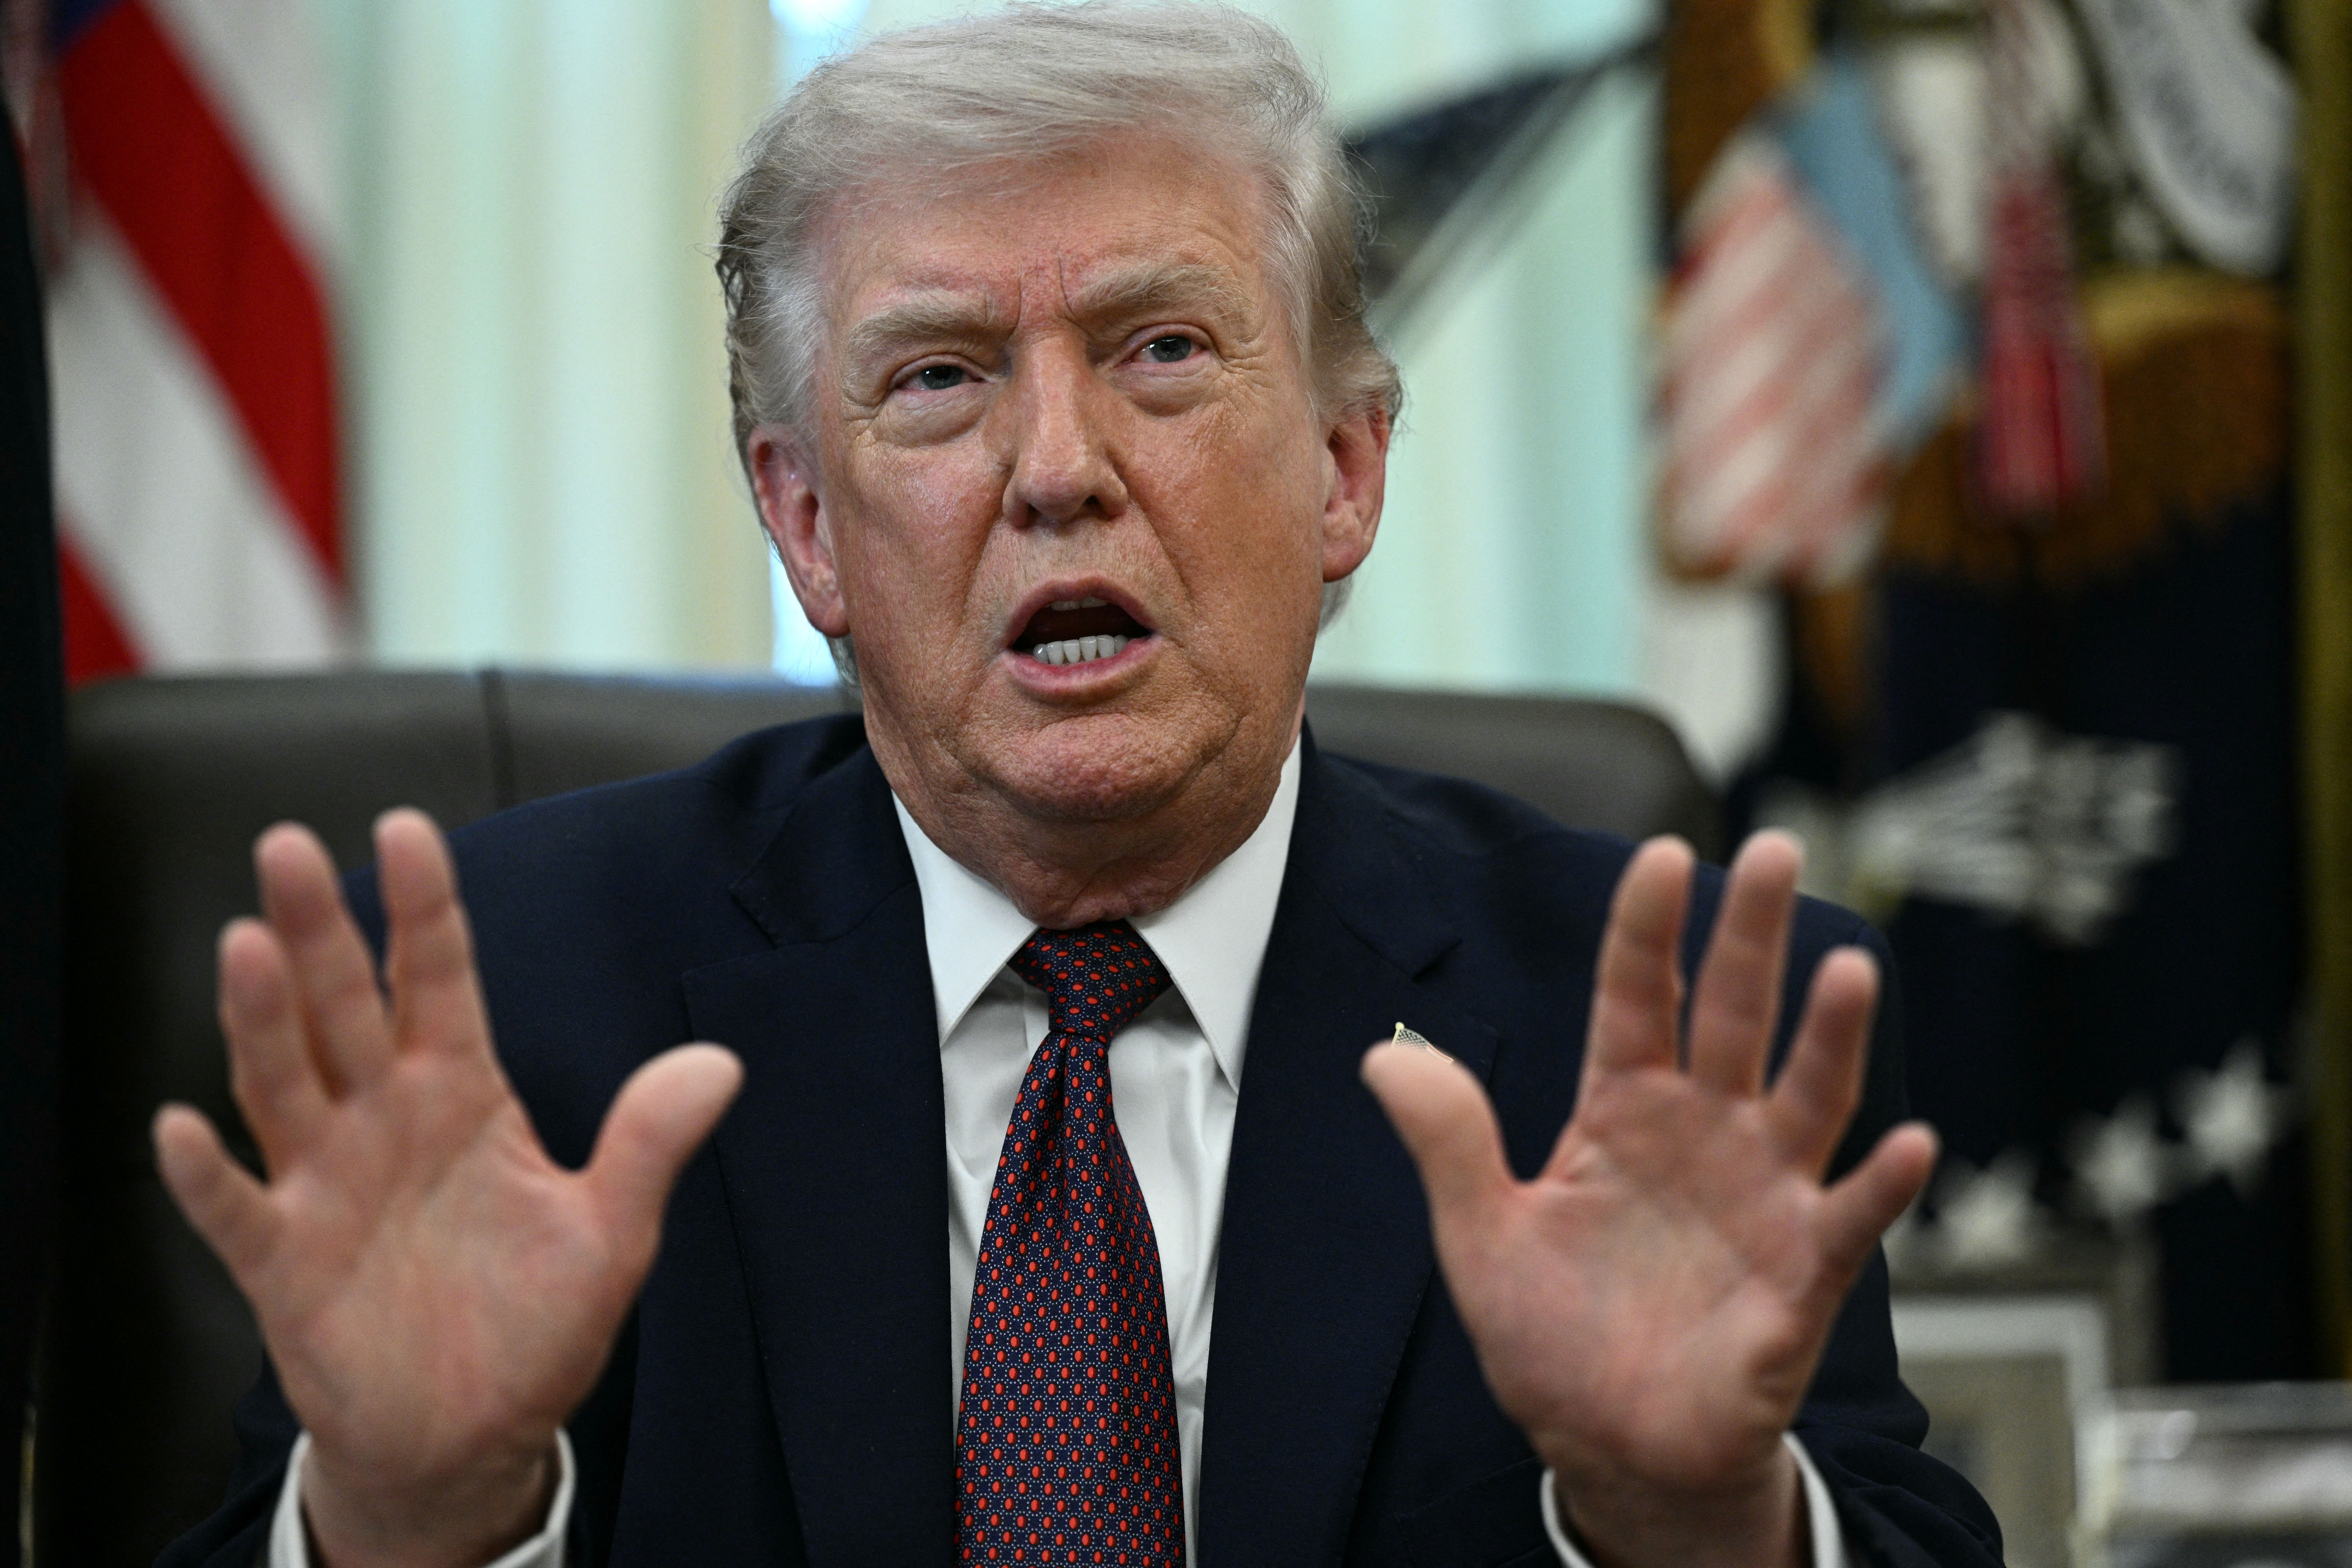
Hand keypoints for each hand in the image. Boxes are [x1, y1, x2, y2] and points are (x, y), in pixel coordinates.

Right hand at [154, 810, 742, 1567]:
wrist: (480, 1429)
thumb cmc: (537, 1323)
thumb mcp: (612, 1231)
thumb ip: (651, 1143)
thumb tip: (722, 1064)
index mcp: (461, 1096)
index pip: (438, 979)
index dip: (424, 908)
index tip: (407, 827)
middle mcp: (383, 1121)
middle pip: (343, 1006)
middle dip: (319, 928)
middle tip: (290, 847)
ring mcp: (325, 1186)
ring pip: (282, 1082)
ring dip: (260, 1017)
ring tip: (246, 943)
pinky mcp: (284, 1262)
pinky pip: (237, 1209)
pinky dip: (210, 1172)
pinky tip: (185, 1125)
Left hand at [1362, 833, 1935, 1567]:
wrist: (1609, 1447)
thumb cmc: (1553, 1341)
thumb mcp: (1481, 1235)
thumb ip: (1447, 1141)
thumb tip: (1382, 1057)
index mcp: (1622, 1115)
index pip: (1635, 999)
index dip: (1646, 930)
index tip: (1661, 853)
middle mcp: (1701, 1136)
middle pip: (1730, 1017)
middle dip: (1751, 936)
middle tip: (1775, 848)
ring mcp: (1760, 1198)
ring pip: (1804, 1097)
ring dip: (1830, 1036)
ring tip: (1848, 968)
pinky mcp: (1799, 1274)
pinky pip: (1848, 1220)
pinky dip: (1880, 1185)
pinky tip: (1908, 1144)